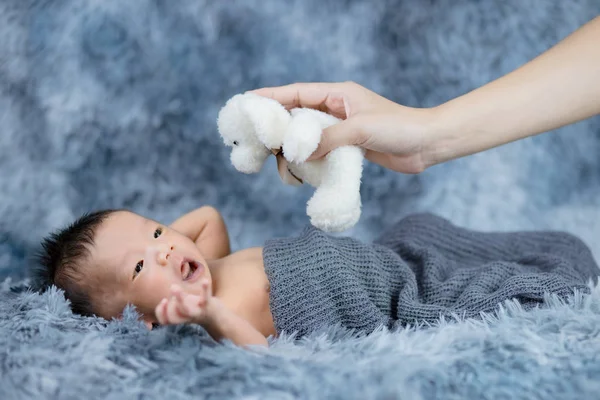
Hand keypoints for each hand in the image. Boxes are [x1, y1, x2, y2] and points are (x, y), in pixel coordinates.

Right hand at [154, 280, 213, 325]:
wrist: (218, 314)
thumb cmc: (197, 308)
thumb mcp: (185, 306)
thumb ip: (177, 300)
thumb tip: (173, 288)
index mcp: (180, 317)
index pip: (166, 321)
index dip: (160, 313)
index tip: (163, 300)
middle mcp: (188, 317)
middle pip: (174, 318)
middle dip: (167, 308)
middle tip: (170, 291)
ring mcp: (198, 311)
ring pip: (186, 310)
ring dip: (179, 298)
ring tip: (174, 287)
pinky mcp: (208, 304)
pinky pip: (206, 298)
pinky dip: (205, 289)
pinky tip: (205, 280)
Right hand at [250, 81, 438, 172]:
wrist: (427, 145)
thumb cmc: (399, 128)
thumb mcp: (360, 129)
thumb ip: (327, 139)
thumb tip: (298, 154)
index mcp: (338, 94)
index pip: (297, 93)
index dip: (271, 97)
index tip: (248, 102)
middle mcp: (336, 109)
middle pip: (297, 115)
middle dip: (277, 127)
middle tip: (256, 139)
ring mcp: (342, 129)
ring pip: (307, 136)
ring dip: (294, 148)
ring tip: (279, 161)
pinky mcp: (348, 147)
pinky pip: (321, 151)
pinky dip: (309, 160)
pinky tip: (300, 170)